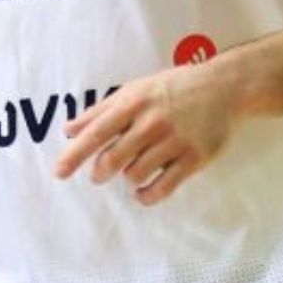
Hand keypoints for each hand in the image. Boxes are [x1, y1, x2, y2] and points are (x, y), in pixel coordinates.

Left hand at [53, 64, 238, 206]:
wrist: (224, 87)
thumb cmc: (172, 87)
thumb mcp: (135, 90)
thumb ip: (101, 110)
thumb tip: (69, 129)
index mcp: (134, 103)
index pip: (96, 132)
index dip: (75, 154)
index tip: (59, 172)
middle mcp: (152, 123)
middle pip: (113, 159)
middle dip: (100, 172)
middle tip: (100, 174)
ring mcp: (174, 141)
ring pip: (135, 175)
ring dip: (127, 179)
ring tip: (132, 171)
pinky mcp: (194, 158)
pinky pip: (163, 188)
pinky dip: (146, 195)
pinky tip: (142, 192)